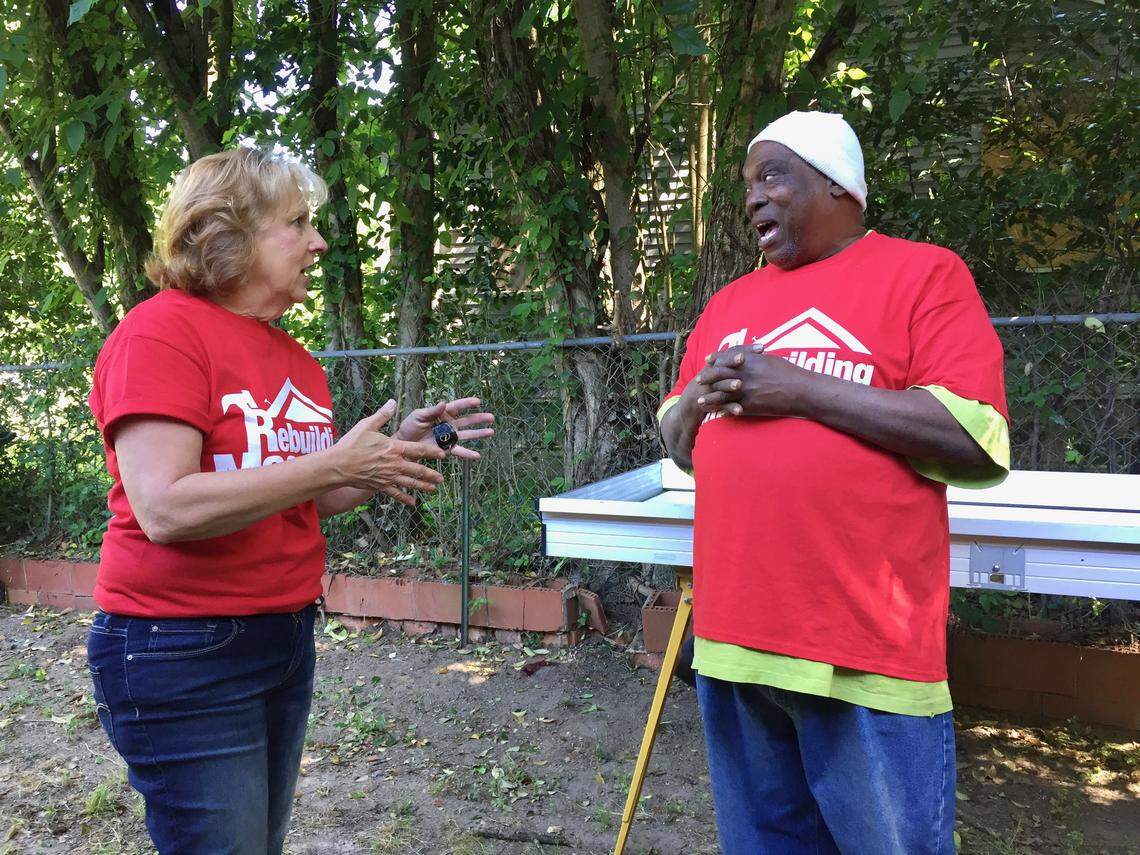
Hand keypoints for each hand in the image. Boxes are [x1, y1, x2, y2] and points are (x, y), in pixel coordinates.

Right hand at [331, 400, 446, 501]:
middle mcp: (394, 464)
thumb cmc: (351, 444)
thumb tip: (392, 402)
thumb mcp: (367, 425)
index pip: (418, 450)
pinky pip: (396, 493)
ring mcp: (388, 476)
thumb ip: (382, 415)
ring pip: (410, 483)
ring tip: (435, 489)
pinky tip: (413, 503)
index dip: (432, 452)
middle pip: (418, 470)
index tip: (443, 454)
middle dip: (432, 474)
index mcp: (394, 448)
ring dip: (424, 486)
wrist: (338, 465)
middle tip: (442, 477)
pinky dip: (405, 498)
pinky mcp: (380, 486)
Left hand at [394, 397, 494, 459]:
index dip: (467, 404)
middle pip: (467, 421)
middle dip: (479, 419)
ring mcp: (449, 437)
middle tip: (491, 417)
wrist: (404, 444)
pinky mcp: (447, 449)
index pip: (457, 407)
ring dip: (479, 434)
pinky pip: (459, 451)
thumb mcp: (418, 415)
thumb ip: (431, 411)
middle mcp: (449, 425)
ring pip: (467, 435)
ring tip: (491, 432)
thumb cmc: (409, 426)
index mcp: (442, 413)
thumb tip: (444, 403)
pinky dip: (468, 454)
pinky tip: (477, 455)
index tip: (478, 401)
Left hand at [693, 344, 815, 417]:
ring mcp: (746, 391)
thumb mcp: (772, 360)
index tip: (708, 360)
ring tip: (700, 401)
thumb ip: (757, 359)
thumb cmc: (791, 373)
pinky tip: (717, 414)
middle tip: (698, 380)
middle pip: (719, 375)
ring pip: (721, 394)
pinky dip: (723, 411)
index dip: (716, 359)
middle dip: (707, 377)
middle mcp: (744, 375)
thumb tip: (750, 356)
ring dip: (709, 398)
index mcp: (750, 361)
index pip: (726, 357)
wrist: (801, 390)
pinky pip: (732, 409)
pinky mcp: (750, 406)